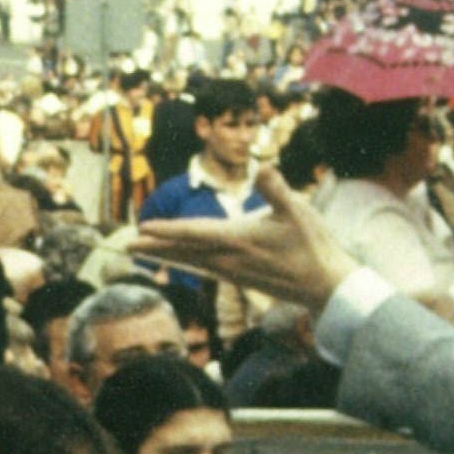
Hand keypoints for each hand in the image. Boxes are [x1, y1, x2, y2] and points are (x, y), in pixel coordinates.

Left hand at [132, 171, 358, 313]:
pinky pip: (205, 267)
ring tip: (144, 251)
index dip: (168, 229)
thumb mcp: (297, 211)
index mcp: (238, 239)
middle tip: (128, 245)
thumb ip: (277, 189)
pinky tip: (182, 261)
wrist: (325, 286)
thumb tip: (263, 167)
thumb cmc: (313, 246)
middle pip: (184, 250)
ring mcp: (234, 271)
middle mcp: (229, 258)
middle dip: (156, 247)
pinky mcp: (241, 277)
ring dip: (167, 255)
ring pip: (192, 261)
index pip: (194, 233)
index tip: (144, 228)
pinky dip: (187, 262)